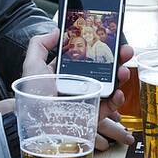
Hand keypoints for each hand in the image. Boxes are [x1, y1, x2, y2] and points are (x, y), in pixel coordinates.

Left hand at [24, 32, 134, 149]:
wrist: (37, 126)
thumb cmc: (33, 97)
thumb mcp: (32, 66)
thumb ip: (40, 45)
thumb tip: (57, 30)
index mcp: (65, 73)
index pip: (86, 57)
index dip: (98, 48)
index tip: (108, 39)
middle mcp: (78, 85)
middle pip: (103, 69)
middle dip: (117, 58)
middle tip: (125, 51)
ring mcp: (88, 100)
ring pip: (110, 86)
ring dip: (121, 76)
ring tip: (123, 70)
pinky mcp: (93, 115)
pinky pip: (110, 106)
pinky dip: (118, 100)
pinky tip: (118, 93)